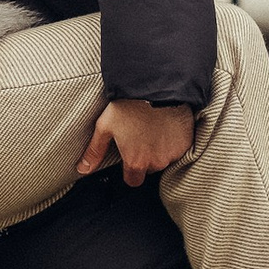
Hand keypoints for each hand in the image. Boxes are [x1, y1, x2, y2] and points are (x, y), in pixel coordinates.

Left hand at [78, 98, 195, 184]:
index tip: (129, 155)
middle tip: (140, 137)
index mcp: (136, 163)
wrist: (156, 87)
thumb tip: (82, 170)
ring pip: (164, 158)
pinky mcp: (186, 143)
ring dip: (159, 149)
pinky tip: (166, 126)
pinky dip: (173, 140)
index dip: (129, 169)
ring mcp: (173, 153)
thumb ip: (94, 151)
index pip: (133, 180)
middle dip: (145, 157)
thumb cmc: (128, 106)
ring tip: (152, 128)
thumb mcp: (105, 126)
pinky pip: (179, 148)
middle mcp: (156, 163)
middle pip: (149, 169)